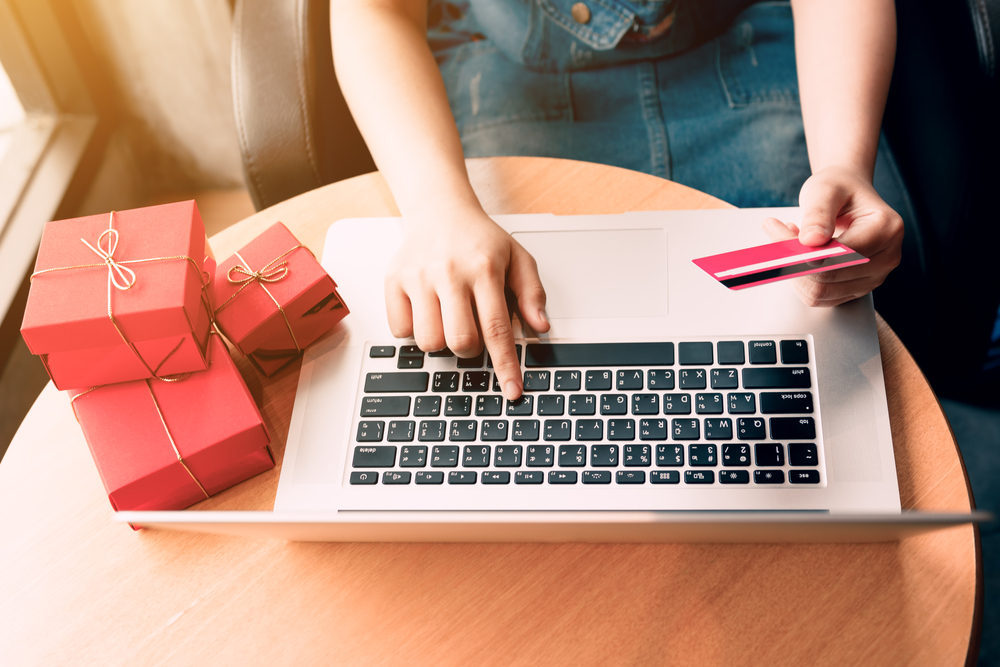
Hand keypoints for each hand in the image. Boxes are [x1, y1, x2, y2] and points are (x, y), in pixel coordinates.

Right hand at [385, 208, 548, 400]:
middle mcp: (449, 272)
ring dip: (442, 341)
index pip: (497, 328)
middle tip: (472, 328)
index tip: (512, 391)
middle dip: (471, 348)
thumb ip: (532, 293)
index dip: (505, 365)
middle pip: (460, 341)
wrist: (440, 210)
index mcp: (484, 268)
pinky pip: (401, 331)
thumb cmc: (480, 240)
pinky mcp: (393, 281)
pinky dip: (414, 331)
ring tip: (448, 316)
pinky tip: (426, 310)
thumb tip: (540, 327)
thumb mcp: (517, 258)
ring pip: (429, 342)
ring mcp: (417, 277)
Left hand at [763, 165, 902, 306]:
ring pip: (820, 292)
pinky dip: (800, 278)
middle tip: (775, 231)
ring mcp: (873, 277)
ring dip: (794, 270)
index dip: (803, 250)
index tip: (776, 229)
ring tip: (789, 239)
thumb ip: (819, 213)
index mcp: (886, 230)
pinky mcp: (856, 288)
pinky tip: (798, 254)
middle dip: (793, 258)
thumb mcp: (826, 190)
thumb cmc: (840, 188)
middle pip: (828, 278)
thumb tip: (811, 241)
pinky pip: (819, 297)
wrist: (847, 193)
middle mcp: (886, 258)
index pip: (839, 255)